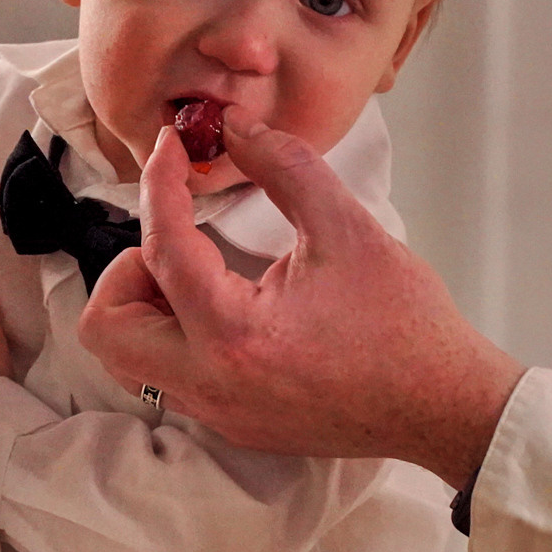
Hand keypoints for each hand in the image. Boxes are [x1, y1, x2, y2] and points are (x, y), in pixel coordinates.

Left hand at [79, 108, 525, 487]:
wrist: (444, 406)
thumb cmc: (406, 325)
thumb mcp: (346, 228)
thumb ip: (283, 167)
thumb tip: (236, 128)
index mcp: (234, 333)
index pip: (162, 249)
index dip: (159, 183)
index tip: (172, 147)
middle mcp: (211, 383)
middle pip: (107, 327)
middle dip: (128, 268)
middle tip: (178, 236)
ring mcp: (219, 412)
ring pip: (130, 359)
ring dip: (147, 305)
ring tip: (198, 269)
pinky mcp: (234, 424)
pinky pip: (169, 377)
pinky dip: (176, 334)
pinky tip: (225, 302)